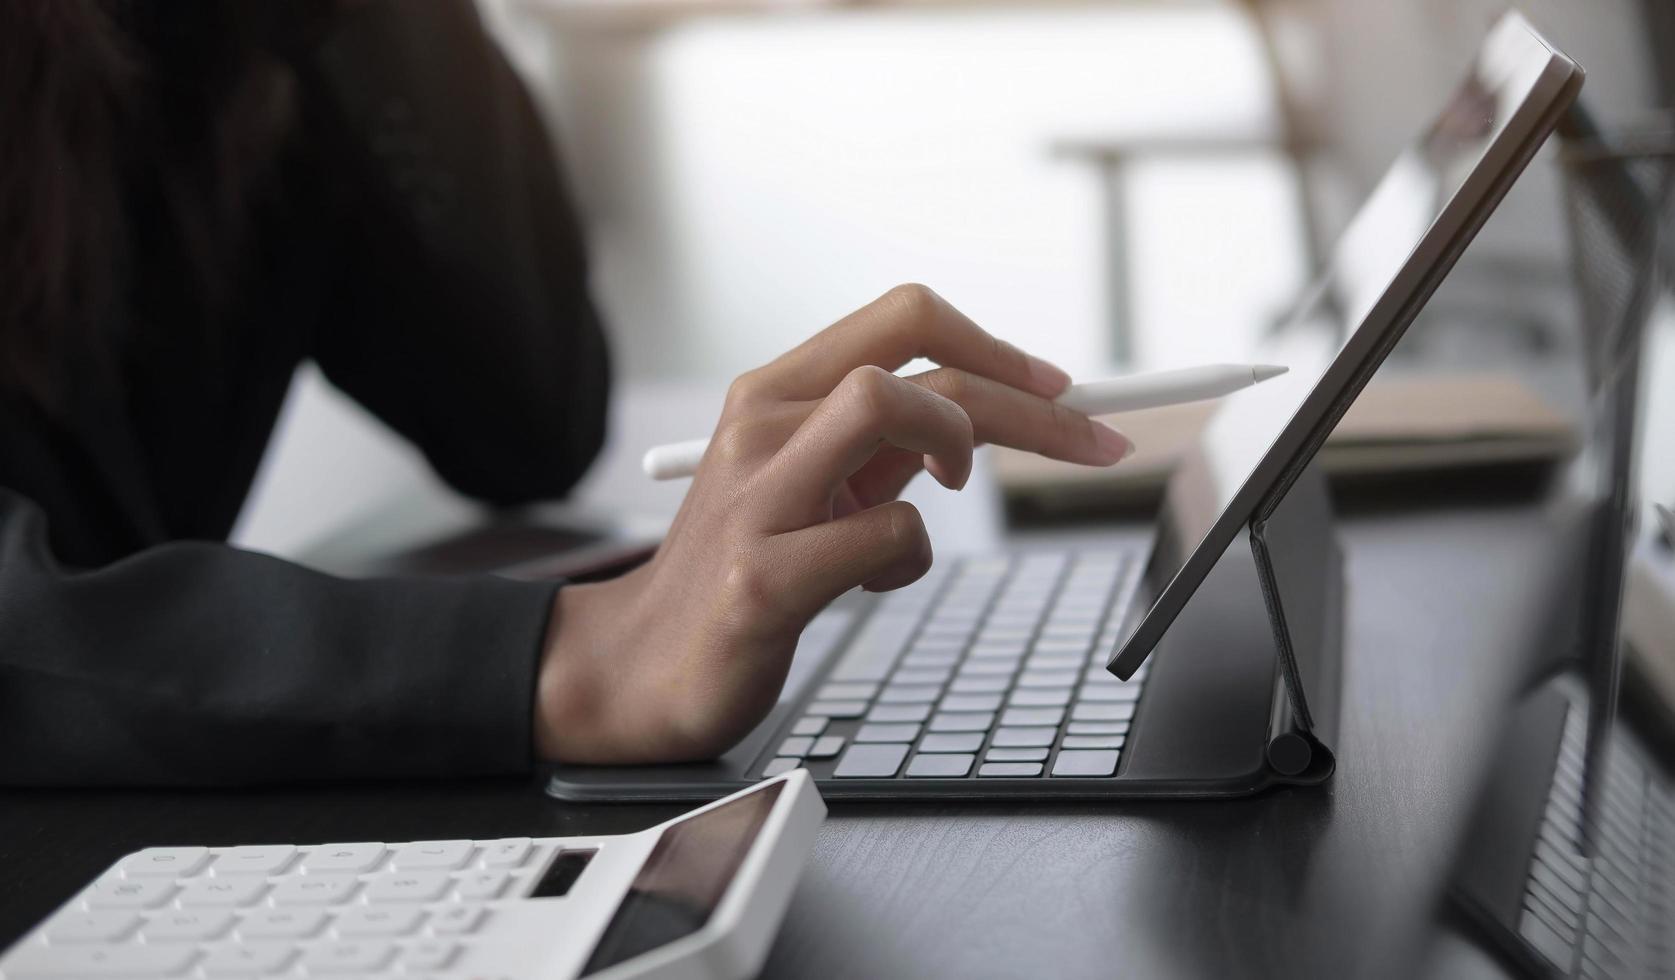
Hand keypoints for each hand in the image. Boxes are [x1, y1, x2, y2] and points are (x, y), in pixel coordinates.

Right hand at [534, 284, 1132, 763]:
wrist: (641, 662)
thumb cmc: (742, 566)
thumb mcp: (809, 482)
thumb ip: (882, 442)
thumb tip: (991, 409)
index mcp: (773, 392)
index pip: (902, 318)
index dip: (994, 343)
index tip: (1057, 387)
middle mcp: (760, 426)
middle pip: (919, 363)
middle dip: (1031, 401)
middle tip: (1096, 442)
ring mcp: (757, 499)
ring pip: (891, 407)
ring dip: (961, 445)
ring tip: (949, 491)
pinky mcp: (763, 578)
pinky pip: (887, 536)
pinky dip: (911, 559)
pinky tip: (876, 581)